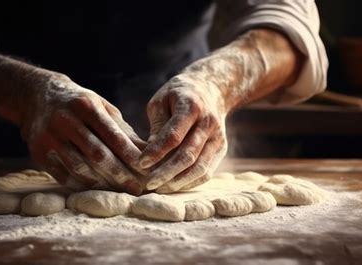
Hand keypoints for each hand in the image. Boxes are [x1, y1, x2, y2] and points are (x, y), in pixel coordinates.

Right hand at [10, 72, 145, 194]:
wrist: (36, 95)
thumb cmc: (79, 104)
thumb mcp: (101, 106)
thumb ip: (121, 128)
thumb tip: (146, 151)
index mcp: (86, 106)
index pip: (113, 135)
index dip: (130, 155)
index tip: (147, 170)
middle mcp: (66, 120)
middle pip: (97, 154)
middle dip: (120, 174)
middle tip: (137, 189)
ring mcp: (50, 137)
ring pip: (80, 167)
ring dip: (102, 183)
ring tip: (119, 191)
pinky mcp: (39, 151)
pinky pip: (62, 174)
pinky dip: (81, 184)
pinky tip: (96, 190)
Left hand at [138, 73, 227, 192]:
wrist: (211, 88)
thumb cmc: (178, 95)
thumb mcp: (161, 101)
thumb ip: (157, 126)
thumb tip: (150, 154)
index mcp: (191, 107)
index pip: (173, 135)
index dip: (156, 152)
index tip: (140, 164)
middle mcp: (208, 123)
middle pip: (187, 155)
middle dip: (166, 173)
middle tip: (148, 184)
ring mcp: (218, 137)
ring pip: (200, 167)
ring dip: (178, 182)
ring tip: (160, 189)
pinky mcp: (221, 149)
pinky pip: (207, 171)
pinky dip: (190, 182)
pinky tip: (174, 186)